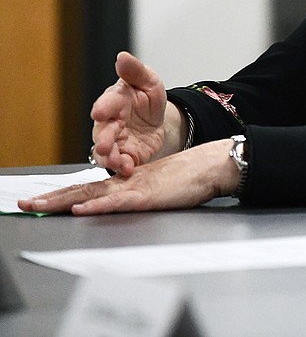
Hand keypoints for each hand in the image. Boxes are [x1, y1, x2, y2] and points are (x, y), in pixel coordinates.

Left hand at [18, 139, 238, 214]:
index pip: (87, 188)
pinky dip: (97, 206)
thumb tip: (119, 204)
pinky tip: (81, 210)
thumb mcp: (157, 188)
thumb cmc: (190, 178)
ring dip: (63, 201)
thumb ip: (137, 194)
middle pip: (81, 190)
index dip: (62, 194)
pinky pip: (118, 202)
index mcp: (126, 181)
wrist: (211, 166)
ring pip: (92, 194)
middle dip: (50, 198)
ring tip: (38, 206)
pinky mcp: (148, 196)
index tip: (39, 200)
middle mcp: (125, 182)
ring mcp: (134, 188)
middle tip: (24, 204)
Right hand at [90, 51, 179, 175]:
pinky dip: (122, 167)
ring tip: (118, 161)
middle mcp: (110, 122)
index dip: (103, 107)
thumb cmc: (148, 99)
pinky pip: (119, 164)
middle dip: (104, 138)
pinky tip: (128, 168)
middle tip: (106, 145)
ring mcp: (115, 141)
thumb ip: (135, 71)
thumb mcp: (149, 82)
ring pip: (106, 151)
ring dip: (110, 157)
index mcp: (115, 101)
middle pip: (102, 131)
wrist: (159, 121)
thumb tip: (122, 56)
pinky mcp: (124, 156)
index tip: (100, 111)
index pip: (106, 103)